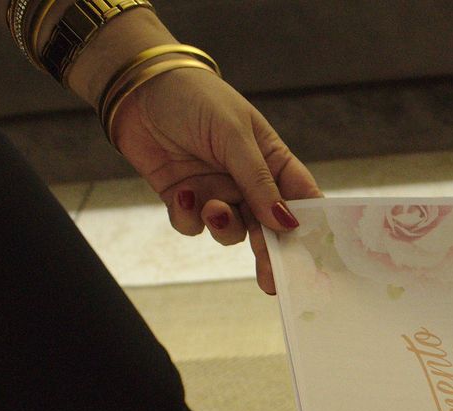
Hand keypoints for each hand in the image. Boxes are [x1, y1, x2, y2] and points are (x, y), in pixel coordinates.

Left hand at [109, 68, 320, 293]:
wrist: (138, 88)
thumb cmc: (197, 99)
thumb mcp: (234, 135)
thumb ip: (258, 181)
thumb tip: (286, 223)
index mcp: (273, 162)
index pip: (301, 200)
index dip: (310, 228)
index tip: (315, 258)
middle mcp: (249, 182)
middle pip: (269, 229)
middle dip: (270, 253)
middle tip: (273, 280)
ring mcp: (217, 192)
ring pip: (232, 231)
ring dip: (224, 226)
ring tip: (213, 209)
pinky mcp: (185, 200)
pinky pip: (193, 226)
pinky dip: (189, 218)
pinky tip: (183, 194)